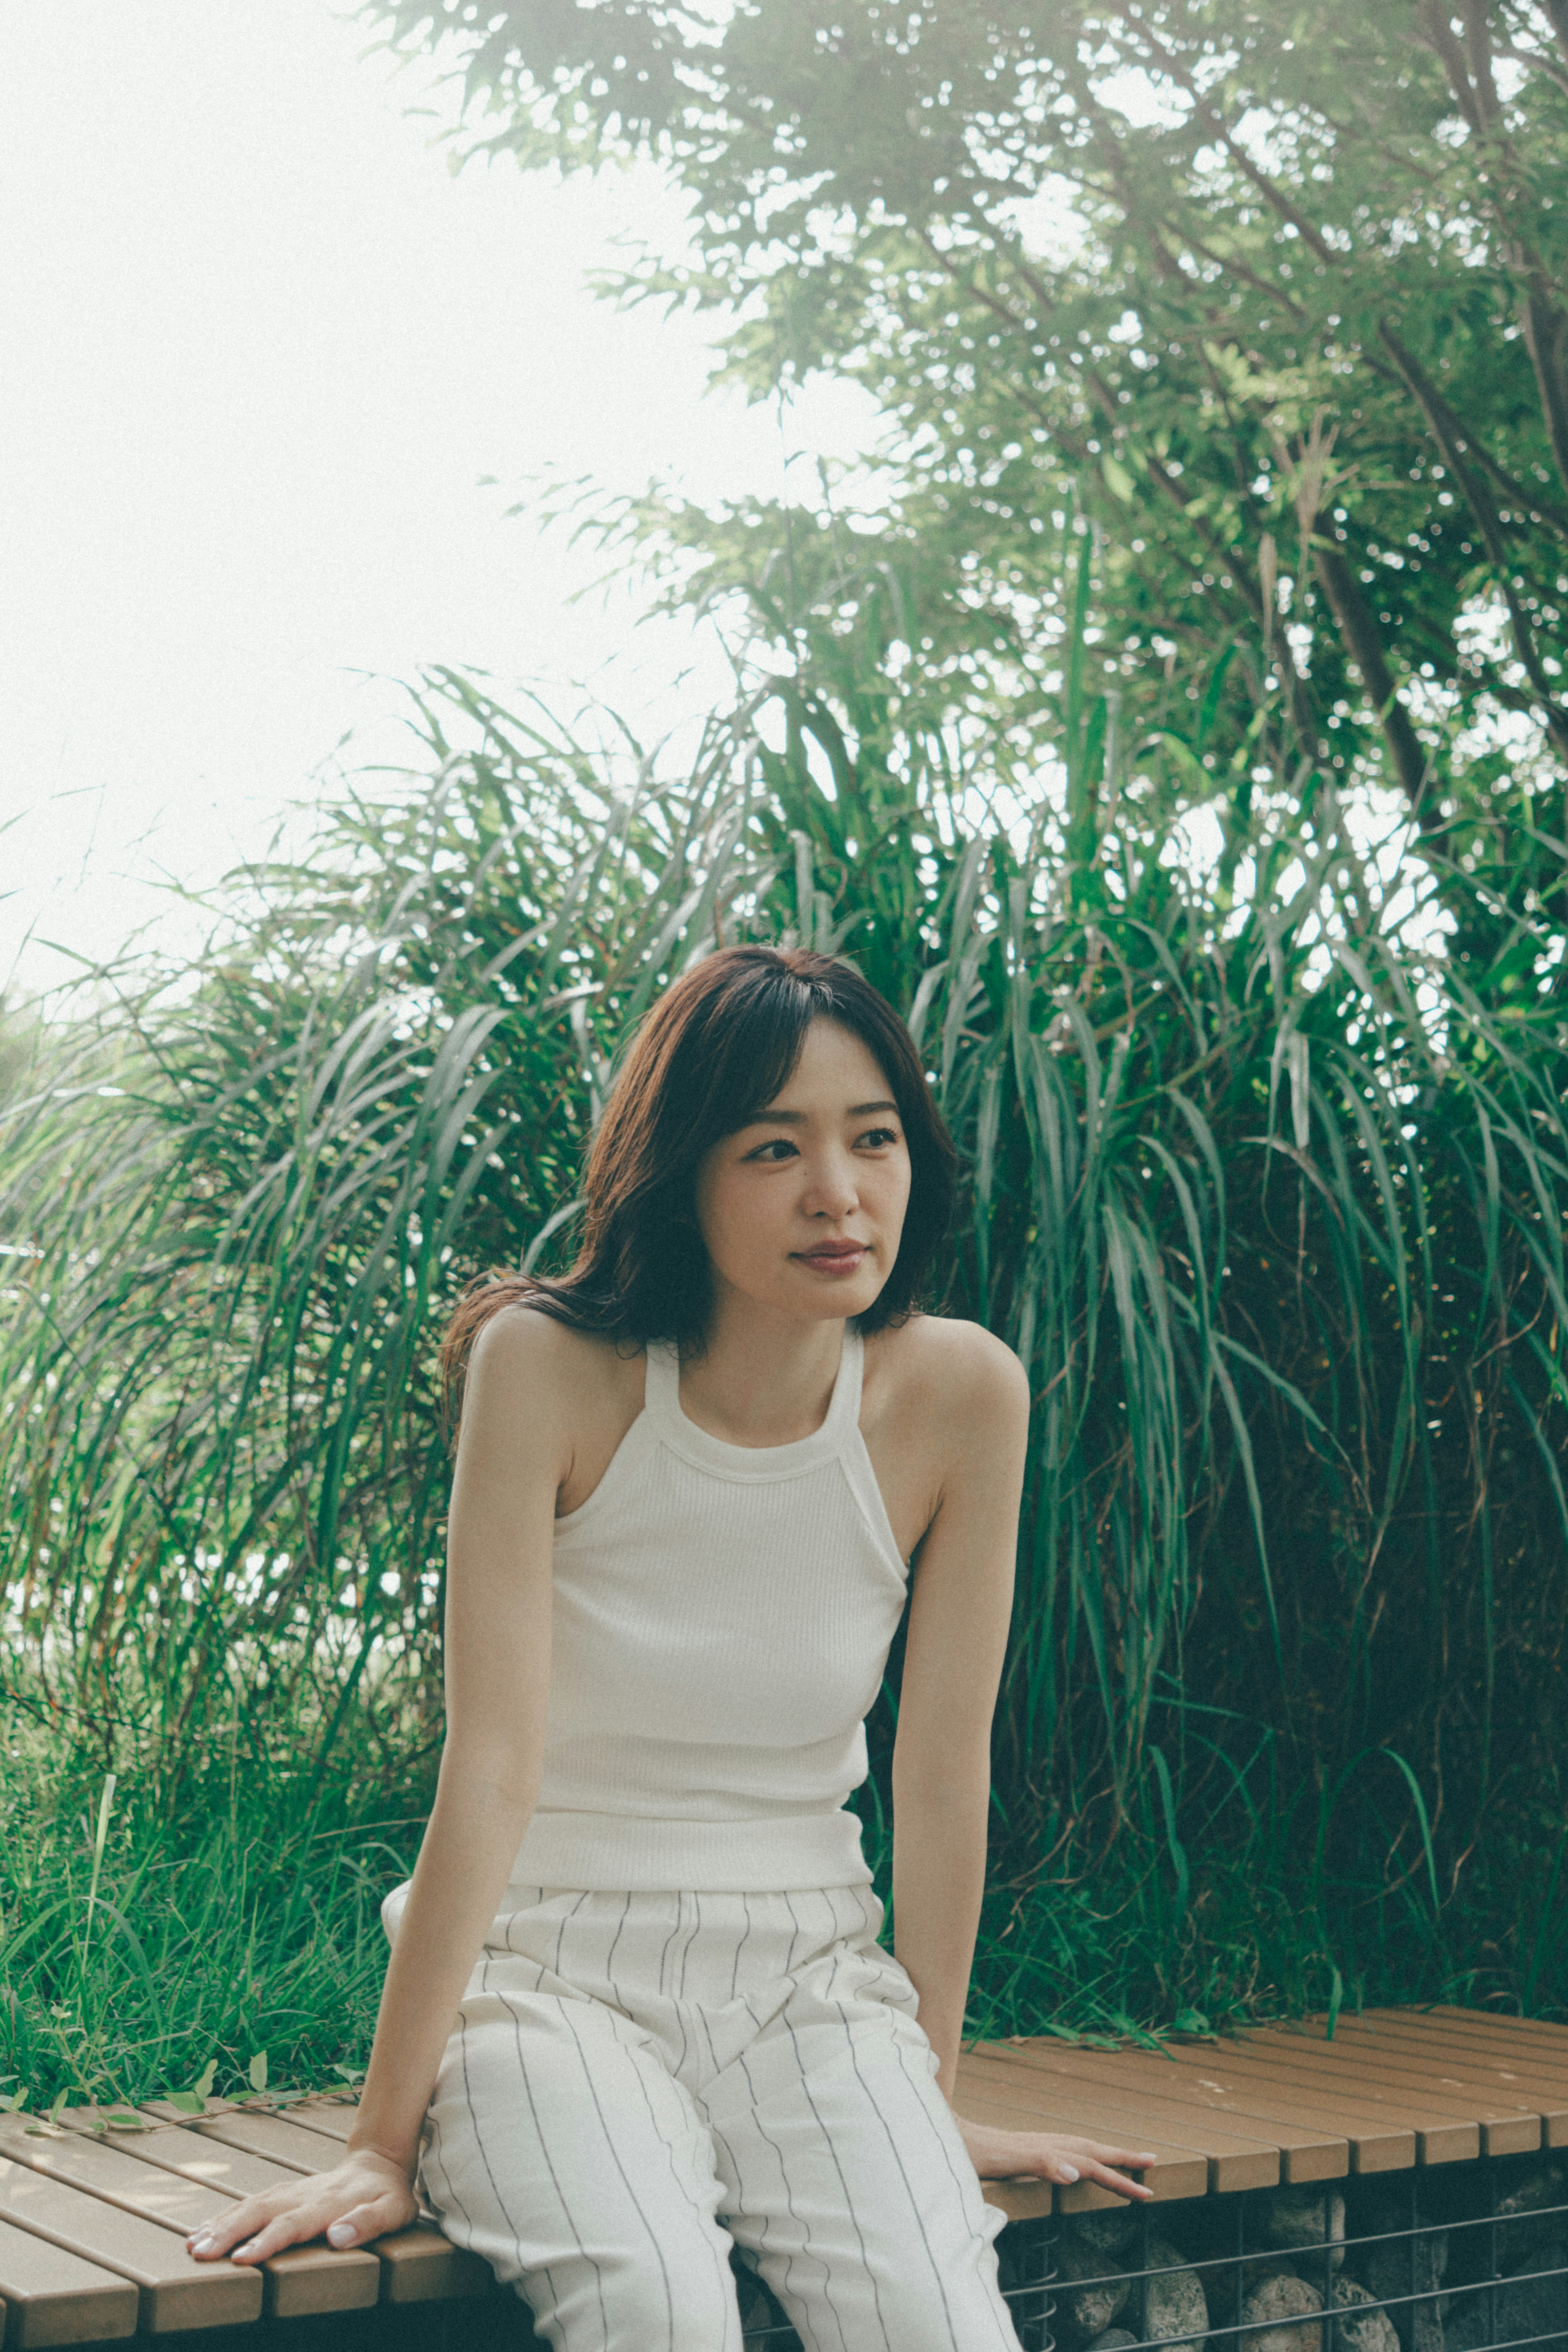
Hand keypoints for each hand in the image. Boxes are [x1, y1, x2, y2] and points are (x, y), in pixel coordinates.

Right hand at [185, 2148, 418, 2265]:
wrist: (380, 2162)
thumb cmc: (388, 2196)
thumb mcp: (393, 2210)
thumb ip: (368, 2221)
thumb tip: (338, 2235)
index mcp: (329, 2203)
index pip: (293, 2224)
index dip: (267, 2241)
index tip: (242, 2258)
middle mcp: (304, 2195)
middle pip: (262, 2211)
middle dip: (229, 2231)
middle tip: (200, 2252)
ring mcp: (291, 2191)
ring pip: (251, 2204)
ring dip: (221, 2223)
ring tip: (192, 2244)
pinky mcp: (284, 2193)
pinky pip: (251, 2203)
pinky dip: (225, 2216)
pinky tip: (203, 2231)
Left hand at [956, 2117, 1156, 2200]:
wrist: (943, 2134)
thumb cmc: (968, 2153)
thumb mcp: (1003, 2162)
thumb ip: (1039, 2165)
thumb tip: (1076, 2173)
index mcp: (1045, 2151)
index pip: (1092, 2164)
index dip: (1120, 2178)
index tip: (1147, 2192)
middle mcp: (1044, 2144)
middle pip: (1091, 2149)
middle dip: (1123, 2159)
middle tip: (1153, 2164)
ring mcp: (1034, 2145)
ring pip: (1079, 2147)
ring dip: (1105, 2154)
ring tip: (1127, 2158)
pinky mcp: (1024, 2149)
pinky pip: (1064, 2150)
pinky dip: (1083, 2154)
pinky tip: (1079, 2160)